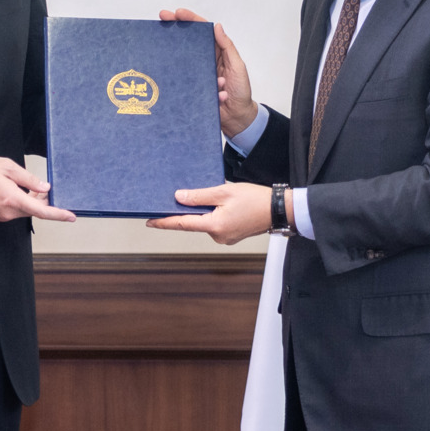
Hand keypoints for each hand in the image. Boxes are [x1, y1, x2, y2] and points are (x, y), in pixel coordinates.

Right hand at [0, 156, 76, 223]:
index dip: (58, 214)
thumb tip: (44, 188)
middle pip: (34, 209)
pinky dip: (20, 201)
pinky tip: (13, 190)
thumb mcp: (5, 166)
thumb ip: (27, 178)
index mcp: (12, 198)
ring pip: (25, 209)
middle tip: (44, 186)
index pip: (41, 210)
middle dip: (43, 200)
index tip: (71, 216)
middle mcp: (8, 211)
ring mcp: (2, 215)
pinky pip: (15, 210)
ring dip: (31, 199)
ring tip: (24, 183)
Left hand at [145, 182, 272, 245]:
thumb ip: (200, 196)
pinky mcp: (232, 235)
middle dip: (188, 211)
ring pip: (206, 222)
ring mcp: (226, 238)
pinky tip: (220, 204)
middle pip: (194, 222)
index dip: (164, 222)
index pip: (183, 224)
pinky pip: (215, 224)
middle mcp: (218, 236)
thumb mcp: (225, 192)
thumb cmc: (255, 198)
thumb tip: (178, 198)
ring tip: (213, 196)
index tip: (149, 222)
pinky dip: (213, 215)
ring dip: (203, 211)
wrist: (280, 209)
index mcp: (215, 226)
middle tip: (180, 196)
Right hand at [157, 8, 258, 137]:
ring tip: (162, 38)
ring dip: (172, 48)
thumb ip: (228, 47)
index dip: (191, 19)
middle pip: (188, 39)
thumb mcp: (237, 66)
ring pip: (181, 56)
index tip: (177, 13)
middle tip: (162, 17)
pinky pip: (180, 78)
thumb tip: (217, 26)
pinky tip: (171, 66)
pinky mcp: (191, 85)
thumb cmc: (240, 91)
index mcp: (217, 51)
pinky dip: (177, 73)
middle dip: (175, 26)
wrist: (236, 118)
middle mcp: (205, 59)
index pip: (203, 31)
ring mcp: (196, 72)